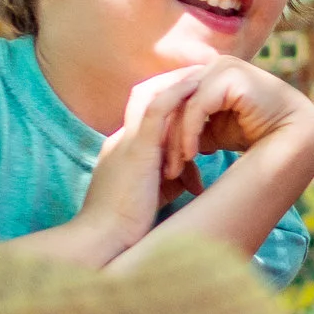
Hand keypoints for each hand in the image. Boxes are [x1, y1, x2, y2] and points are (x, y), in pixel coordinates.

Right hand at [73, 66, 209, 256]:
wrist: (104, 241)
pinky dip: (179, 93)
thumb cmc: (129, 227)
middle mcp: (122, 139)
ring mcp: (127, 141)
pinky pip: (157, 107)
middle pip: (148, 98)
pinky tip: (200, 84)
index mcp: (125, 151)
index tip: (200, 95)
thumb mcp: (154, 195)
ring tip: (208, 72)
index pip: (149, 117)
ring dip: (180, 82)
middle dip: (177, 86)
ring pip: (152, 95)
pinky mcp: (136, 147)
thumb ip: (172, 179)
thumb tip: (194, 177)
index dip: (174, 103)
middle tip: (207, 75)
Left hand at [167, 56, 313, 169]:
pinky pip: (198, 106)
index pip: (171, 98)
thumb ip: (192, 127)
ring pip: (182, 104)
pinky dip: (190, 132)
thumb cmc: (258, 133)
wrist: (295, 134)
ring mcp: (221, 67)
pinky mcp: (229, 74)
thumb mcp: (214, 130)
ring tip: (173, 168)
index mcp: (208, 73)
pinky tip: (191, 155)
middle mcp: (212, 66)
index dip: (160, 129)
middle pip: (173, 100)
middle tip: (160, 169)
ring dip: (175, 139)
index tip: (155, 162)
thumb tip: (162, 141)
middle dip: (163, 137)